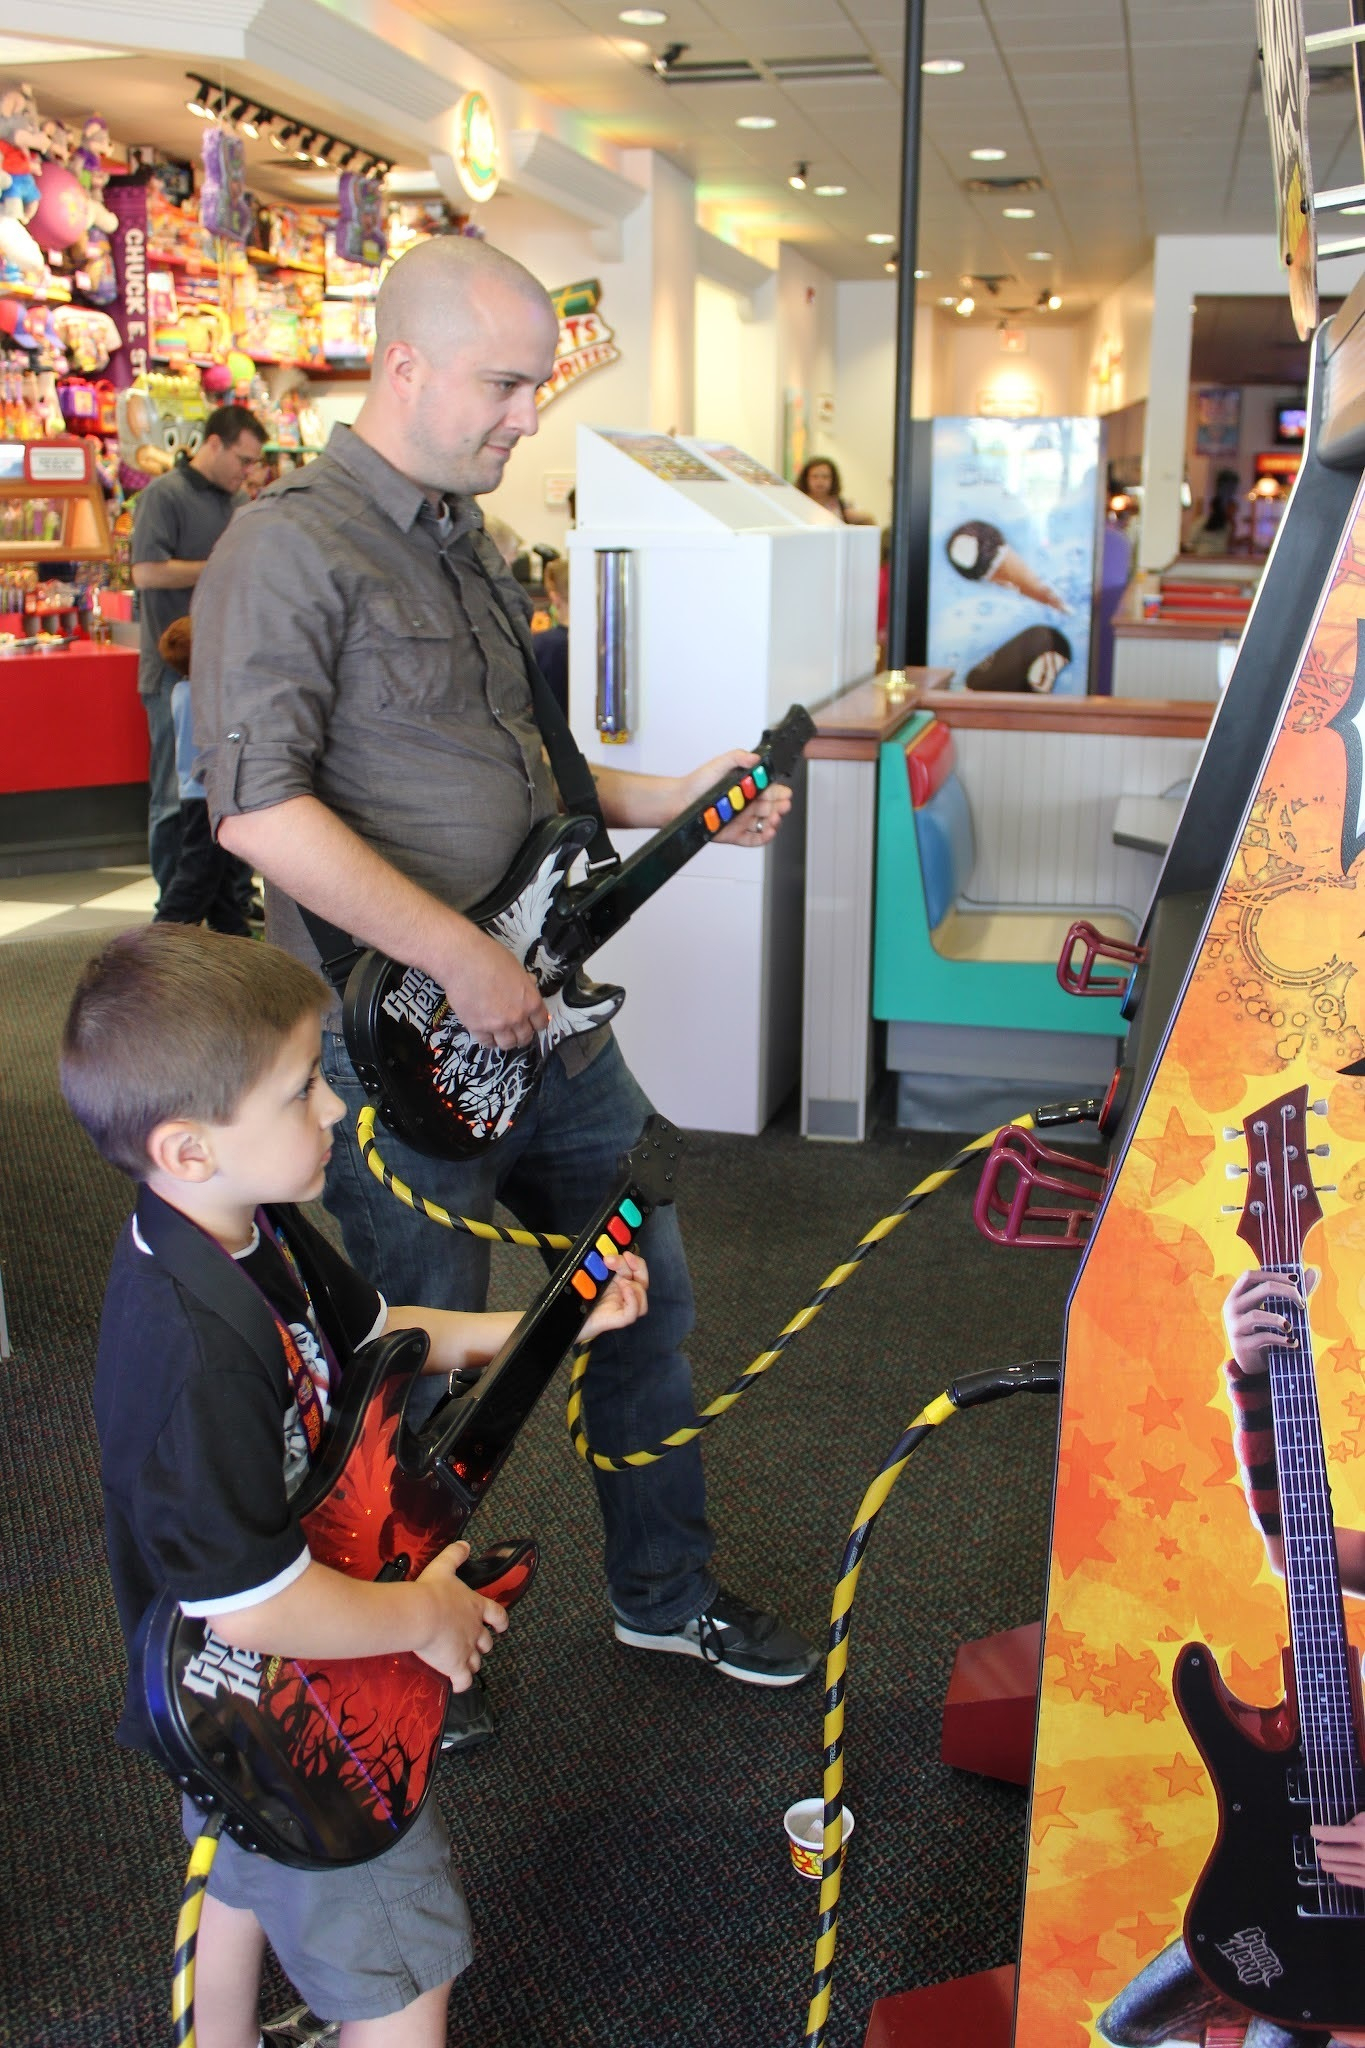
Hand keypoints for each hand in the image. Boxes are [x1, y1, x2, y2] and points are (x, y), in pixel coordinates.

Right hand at [414, 1539, 507, 1689]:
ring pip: (476, 1661)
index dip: (501, 1621)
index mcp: (475, 1607)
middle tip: (479, 1646)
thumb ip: (456, 1555)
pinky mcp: (455, 1665)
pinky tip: (459, 1686)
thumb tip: (465, 1544)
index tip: (503, 1625)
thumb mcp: (444, 1567)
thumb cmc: (432, 1592)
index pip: (497, 1614)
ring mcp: (467, 1649)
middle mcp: (475, 1629)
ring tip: (467, 1665)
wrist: (423, 1614)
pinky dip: (462, 1684)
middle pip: (486, 1642)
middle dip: (484, 1645)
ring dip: (472, 1663)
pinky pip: (463, 1680)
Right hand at [438, 923, 549, 1050]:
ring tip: (502, 1034)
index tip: (533, 1023)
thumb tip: (530, 985)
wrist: (463, 961)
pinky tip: (488, 1034)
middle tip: (517, 1030)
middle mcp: (517, 1017)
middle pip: (525, 1037)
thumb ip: (525, 983)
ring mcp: (497, 1025)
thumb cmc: (490, 957)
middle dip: (523, 1034)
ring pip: (508, 1044)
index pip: (541, 1023)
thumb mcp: (516, 968)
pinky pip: (487, 1043)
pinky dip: (489, 1040)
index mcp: (531, 1001)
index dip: (537, 1023)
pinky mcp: (477, 1028)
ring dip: (507, 1040)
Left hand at [580, 1252, 648, 1340]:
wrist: (567, 1316)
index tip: (625, 1253)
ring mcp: (621, 1308)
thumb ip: (599, 1265)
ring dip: (634, 1286)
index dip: (636, 1261)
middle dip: (634, 1267)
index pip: (637, 1270)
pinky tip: (626, 1290)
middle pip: (642, 1283)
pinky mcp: (616, 1319)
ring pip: (641, 1301)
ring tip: (618, 1281)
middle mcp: (622, 1295)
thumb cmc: (577, 1296)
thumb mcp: (589, 1274)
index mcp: (618, 1282)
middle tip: (611, 1260)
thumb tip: (606, 1253)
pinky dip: (633, 1301)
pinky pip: (631, 1314)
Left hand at [680, 749, 792, 848]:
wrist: (680, 801)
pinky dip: (763, 838)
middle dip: (780, 808)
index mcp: (747, 789)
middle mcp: (746, 805)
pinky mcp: (734, 835)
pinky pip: (753, 840)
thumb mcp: (720, 763)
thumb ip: (738, 757)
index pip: (770, 791)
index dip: (780, 793)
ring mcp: (742, 821)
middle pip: (771, 808)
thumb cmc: (698, 783)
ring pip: (765, 824)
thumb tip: (756, 757)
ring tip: (775, 819)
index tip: (785, 793)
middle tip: (783, 806)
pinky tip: (769, 832)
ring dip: (774, 823)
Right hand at [1223, 1266, 1317, 1374]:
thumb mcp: (1278, 1309)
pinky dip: (1281, 1339)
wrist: (1255, 1362)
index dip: (1273, 1274)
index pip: (1250, 1276)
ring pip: (1257, 1315)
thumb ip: (1293, 1291)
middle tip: (1302, 1303)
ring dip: (1280, 1319)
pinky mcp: (1241, 1345)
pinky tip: (1293, 1342)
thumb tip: (1315, 1271)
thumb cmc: (1267, 1329)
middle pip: (1261, 1289)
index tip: (1296, 1280)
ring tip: (1291, 1327)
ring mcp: (1234, 1326)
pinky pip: (1262, 1338)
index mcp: (1237, 1295)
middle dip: (1287, 1292)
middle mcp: (1231, 1307)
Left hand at [1313, 1811, 1364, 1886]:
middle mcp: (1364, 1854)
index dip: (1319, 1831)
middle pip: (1328, 1853)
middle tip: (1321, 1846)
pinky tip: (1339, 1870)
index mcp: (1364, 1835)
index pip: (1332, 1833)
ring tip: (1326, 1858)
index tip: (1314, 1830)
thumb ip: (1357, 1822)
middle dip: (1322, 1848)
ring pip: (1334, 1868)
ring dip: (1328, 1862)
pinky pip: (1345, 1879)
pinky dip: (1339, 1873)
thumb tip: (1344, 1829)